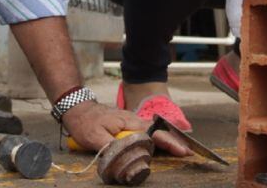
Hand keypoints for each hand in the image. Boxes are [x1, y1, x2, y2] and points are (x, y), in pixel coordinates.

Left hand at [62, 101, 191, 156]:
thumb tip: (126, 156)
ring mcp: (132, 123)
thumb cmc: (85, 122)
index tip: (182, 150)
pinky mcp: (128, 126)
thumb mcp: (94, 137)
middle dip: (174, 141)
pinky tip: (165, 145)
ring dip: (168, 140)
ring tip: (182, 149)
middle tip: (189, 152)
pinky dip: (158, 138)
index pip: (154, 134)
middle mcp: (134, 121)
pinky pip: (147, 133)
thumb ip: (111, 147)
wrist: (77, 109)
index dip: (169, 142)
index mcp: (129, 123)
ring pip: (154, 132)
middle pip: (158, 132)